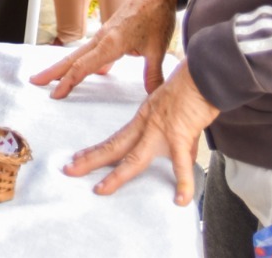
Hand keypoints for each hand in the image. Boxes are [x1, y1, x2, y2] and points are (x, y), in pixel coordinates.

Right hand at [31, 0, 176, 97]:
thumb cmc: (156, 15)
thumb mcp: (158, 47)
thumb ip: (153, 73)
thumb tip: (154, 95)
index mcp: (111, 43)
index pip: (83, 66)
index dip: (68, 81)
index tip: (55, 94)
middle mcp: (102, 38)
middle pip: (72, 58)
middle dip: (53, 71)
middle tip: (34, 81)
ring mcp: (104, 34)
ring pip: (79, 54)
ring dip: (64, 66)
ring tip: (51, 78)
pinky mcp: (109, 33)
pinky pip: (91, 50)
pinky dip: (83, 61)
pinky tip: (93, 72)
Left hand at [65, 59, 218, 205]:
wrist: (202, 73)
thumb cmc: (191, 89)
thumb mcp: (177, 114)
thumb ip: (180, 140)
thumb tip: (187, 160)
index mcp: (143, 119)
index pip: (115, 138)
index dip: (96, 150)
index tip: (78, 157)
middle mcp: (146, 125)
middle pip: (114, 146)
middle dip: (90, 160)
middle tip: (69, 170)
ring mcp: (160, 130)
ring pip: (134, 158)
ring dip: (116, 176)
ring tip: (101, 190)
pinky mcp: (180, 135)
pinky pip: (181, 164)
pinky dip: (183, 183)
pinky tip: (180, 200)